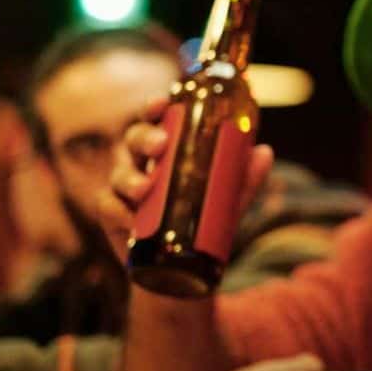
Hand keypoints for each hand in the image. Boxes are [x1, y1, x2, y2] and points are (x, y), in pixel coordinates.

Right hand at [94, 98, 273, 263]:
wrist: (182, 267)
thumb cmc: (203, 220)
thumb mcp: (229, 199)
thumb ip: (245, 177)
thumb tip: (264, 152)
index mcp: (167, 150)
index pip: (156, 120)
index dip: (154, 107)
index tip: (161, 103)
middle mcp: (142, 163)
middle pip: (133, 138)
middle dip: (144, 137)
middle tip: (160, 145)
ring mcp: (124, 189)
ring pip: (118, 171)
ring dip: (129, 177)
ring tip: (144, 189)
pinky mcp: (112, 216)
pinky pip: (107, 206)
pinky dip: (117, 211)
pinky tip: (129, 219)